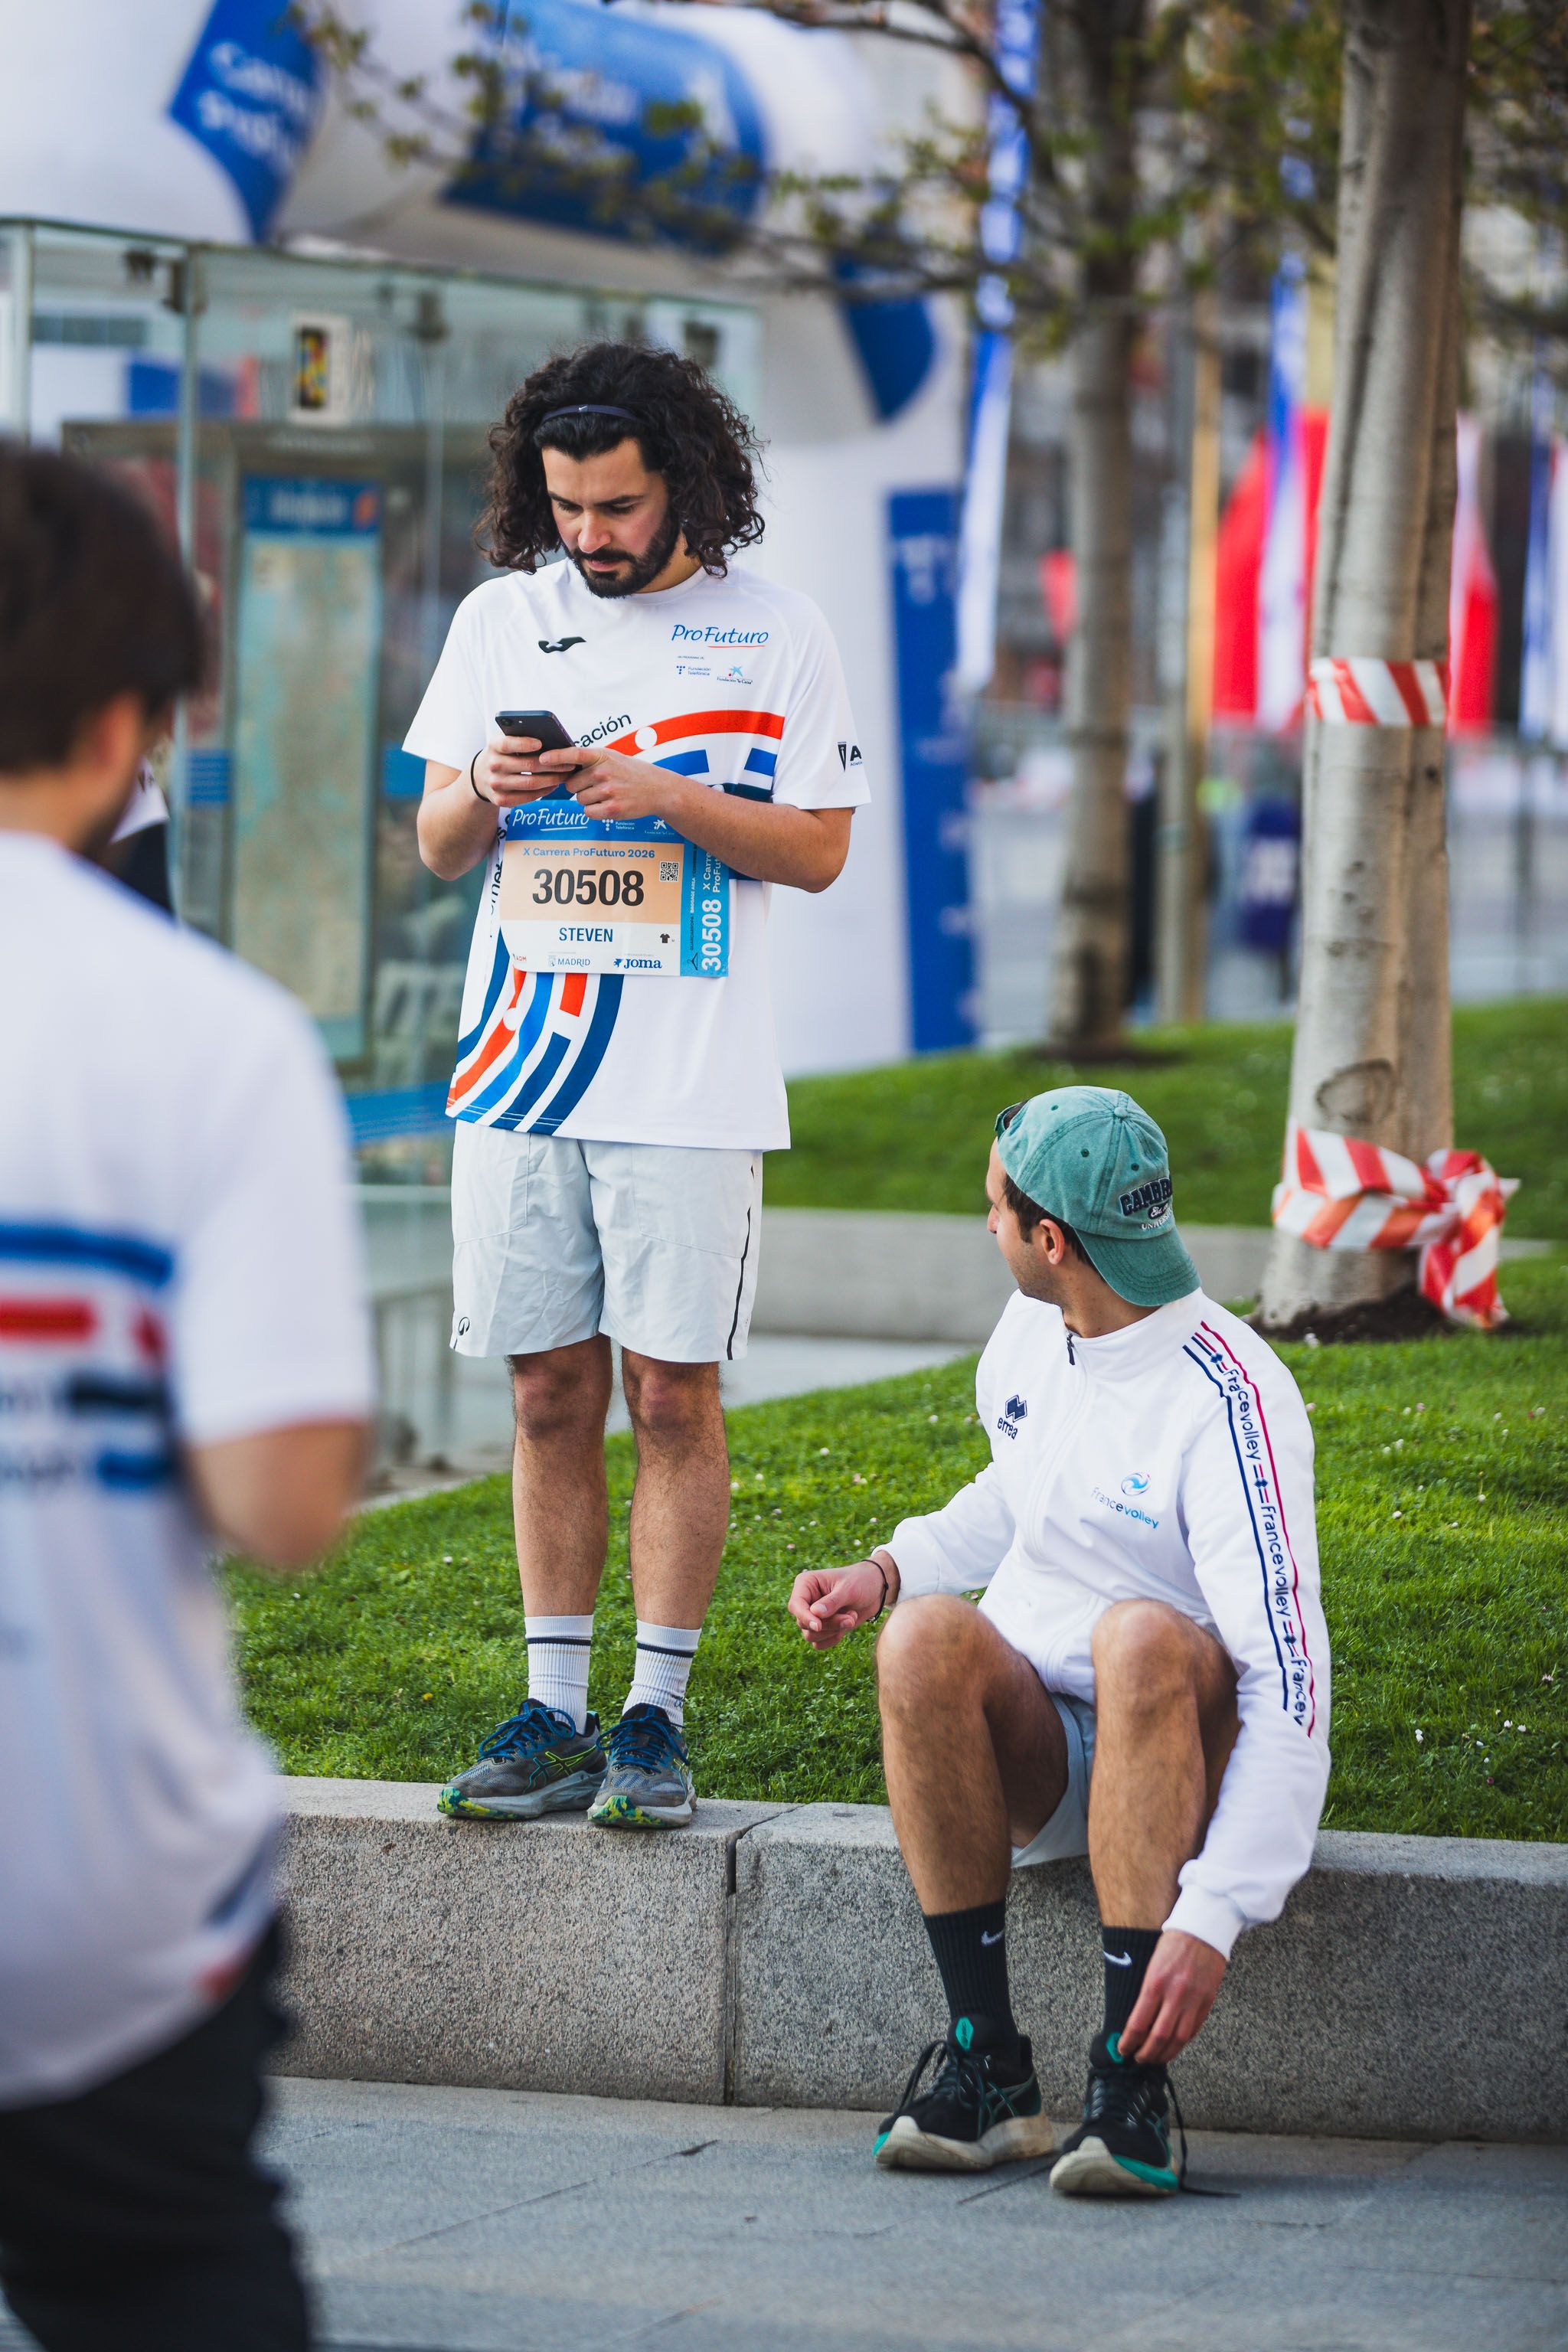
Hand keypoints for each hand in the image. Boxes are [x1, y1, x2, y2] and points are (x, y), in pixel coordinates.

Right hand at [473, 733, 575, 809]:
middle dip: (552, 765)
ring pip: (530, 783)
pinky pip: (527, 797)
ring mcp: (496, 784)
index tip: (541, 743)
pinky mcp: (500, 800)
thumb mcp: (505, 741)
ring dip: (552, 780)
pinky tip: (554, 785)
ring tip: (566, 775)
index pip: (508, 744)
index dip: (524, 744)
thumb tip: (552, 738)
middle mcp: (492, 765)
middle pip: (527, 765)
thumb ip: (521, 737)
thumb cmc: (502, 754)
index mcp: (494, 746)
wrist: (480, 776)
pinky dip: (543, 791)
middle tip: (569, 763)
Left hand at [538, 745, 683, 824]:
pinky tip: (609, 804)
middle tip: (597, 786)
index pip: (574, 754)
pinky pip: (588, 812)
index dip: (556, 757)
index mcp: (603, 756)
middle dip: (579, 787)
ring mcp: (609, 791)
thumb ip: (589, 761)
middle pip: (571, 785)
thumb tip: (559, 768)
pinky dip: (595, 811)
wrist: (658, 789)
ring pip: (579, 800)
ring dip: (589, 800)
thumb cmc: (630, 773)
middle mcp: (604, 772)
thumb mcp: (612, 758)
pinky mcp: (612, 809)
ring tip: (607, 794)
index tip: (541, 760)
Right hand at [788, 1560, 887, 1650]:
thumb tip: (814, 1613)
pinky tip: (847, 1626)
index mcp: (806, 1584)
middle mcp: (806, 1601)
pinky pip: (819, 1643)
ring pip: (811, 1635)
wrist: (875, 1589)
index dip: (805, 1617)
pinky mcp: (822, 1628)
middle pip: (804, 1623)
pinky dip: (833, 1639)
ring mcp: (813, 1616)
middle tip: (850, 1617)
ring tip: (852, 1616)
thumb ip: (832, 1602)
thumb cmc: (860, 1581)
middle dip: (828, 1624)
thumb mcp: (848, 1589)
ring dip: (834, 1630)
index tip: (819, 1626)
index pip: (795, 1605)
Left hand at [1118, 1930, 1225, 2065]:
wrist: (1203, 1930)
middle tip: (1137, 2059)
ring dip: (1164, 2054)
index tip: (1122, 2050)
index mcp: (1155, 1982)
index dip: (1129, 2042)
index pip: (1138, 2023)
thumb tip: (1138, 2019)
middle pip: (1158, 2037)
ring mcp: (1193, 2001)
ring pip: (1178, 2039)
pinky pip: (1193, 2031)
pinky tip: (1173, 2047)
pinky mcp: (1207, 2003)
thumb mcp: (1152, 1964)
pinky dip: (1181, 2043)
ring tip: (1154, 2059)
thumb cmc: (1173, 1943)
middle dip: (1145, 2054)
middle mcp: (1174, 1995)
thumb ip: (1147, 1992)